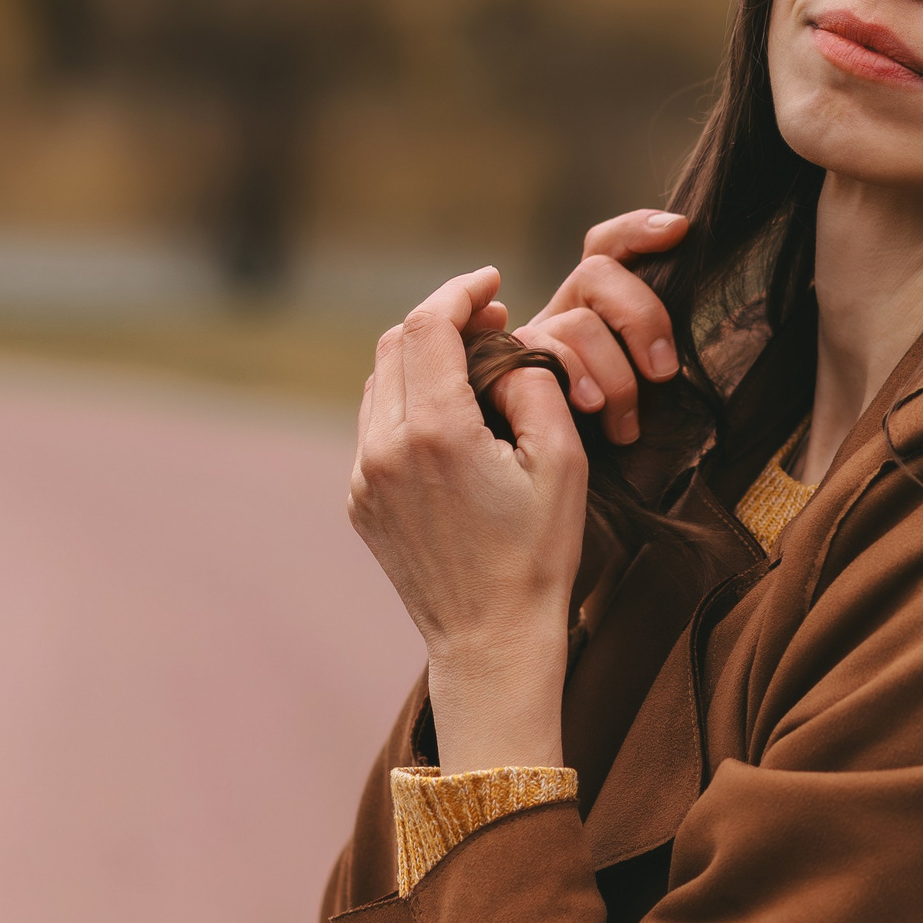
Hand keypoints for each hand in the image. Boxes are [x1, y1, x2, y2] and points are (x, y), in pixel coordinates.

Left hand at [348, 268, 583, 771]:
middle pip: (395, 343)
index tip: (492, 283)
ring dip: (421, 357)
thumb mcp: (562, 462)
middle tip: (490, 318)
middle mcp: (385, 447)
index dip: (460, 291)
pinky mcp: (360, 500)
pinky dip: (407, 400)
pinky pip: (374, 426)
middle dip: (441, 318)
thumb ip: (534, 384)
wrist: (491, 640)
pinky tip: (449, 414)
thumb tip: (507, 349)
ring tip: (472, 362)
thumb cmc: (539, 554)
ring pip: (379, 382)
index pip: (429, 325)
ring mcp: (364, 476)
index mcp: (436, 431)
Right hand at [518, 209, 688, 445]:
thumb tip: (680, 349)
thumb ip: (656, 353)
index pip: (610, 245)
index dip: (639, 229)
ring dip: (612, 374)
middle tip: (663, 372)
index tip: (678, 230)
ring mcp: (532, 338)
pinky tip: (586, 414)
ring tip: (624, 425)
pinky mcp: (505, 370)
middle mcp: (562, 309)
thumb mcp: (646, 388)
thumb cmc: (611, 437)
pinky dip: (571, 381)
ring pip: (575, 323)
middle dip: (639, 316)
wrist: (553, 488)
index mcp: (597, 302)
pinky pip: (536, 358)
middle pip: (596, 273)